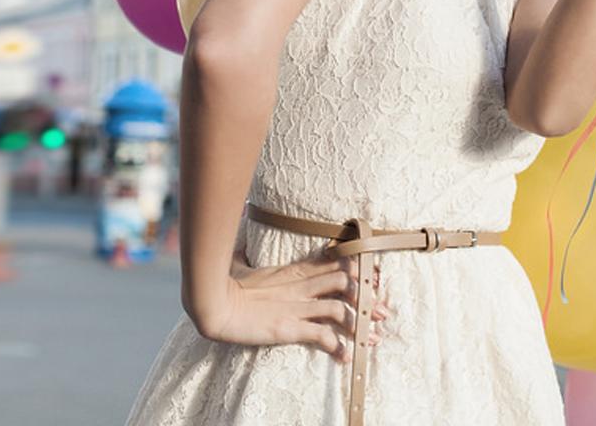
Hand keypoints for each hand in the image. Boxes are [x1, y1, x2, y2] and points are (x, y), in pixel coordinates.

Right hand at [195, 249, 391, 364]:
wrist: (211, 304)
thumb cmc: (223, 284)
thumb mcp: (240, 265)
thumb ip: (246, 254)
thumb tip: (239, 239)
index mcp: (293, 270)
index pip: (334, 261)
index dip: (357, 269)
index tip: (373, 279)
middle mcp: (300, 286)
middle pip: (346, 282)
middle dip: (369, 297)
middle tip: (383, 311)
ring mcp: (296, 306)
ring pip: (342, 308)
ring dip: (360, 324)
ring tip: (372, 338)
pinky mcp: (290, 327)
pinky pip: (323, 336)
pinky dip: (339, 347)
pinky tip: (346, 357)